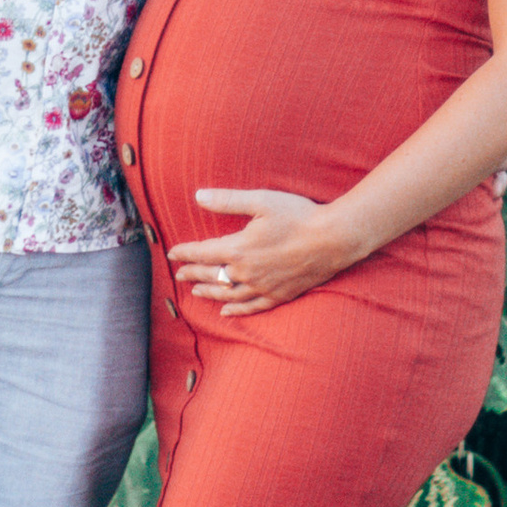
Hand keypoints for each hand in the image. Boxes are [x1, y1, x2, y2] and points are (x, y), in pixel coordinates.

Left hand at [179, 187, 360, 314]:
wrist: (334, 239)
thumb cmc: (298, 216)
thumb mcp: (261, 201)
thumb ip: (227, 200)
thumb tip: (198, 196)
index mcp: (239, 248)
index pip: (203, 253)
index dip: (185, 253)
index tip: (172, 253)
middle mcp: (246, 272)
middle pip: (211, 275)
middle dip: (193, 274)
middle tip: (179, 274)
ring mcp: (263, 287)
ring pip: (228, 294)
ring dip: (209, 293)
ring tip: (196, 293)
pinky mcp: (279, 295)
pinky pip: (252, 307)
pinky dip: (236, 310)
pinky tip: (226, 311)